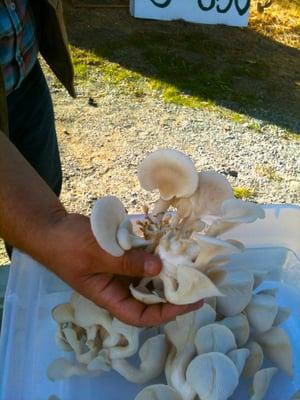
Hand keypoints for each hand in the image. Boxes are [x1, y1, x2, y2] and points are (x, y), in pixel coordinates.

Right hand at [42, 213, 202, 326]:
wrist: (54, 228)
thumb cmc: (68, 246)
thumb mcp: (98, 254)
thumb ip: (126, 262)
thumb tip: (158, 269)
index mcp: (109, 297)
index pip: (140, 316)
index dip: (165, 313)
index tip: (189, 303)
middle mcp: (118, 287)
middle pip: (149, 298)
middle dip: (172, 292)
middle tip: (197, 281)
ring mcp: (121, 271)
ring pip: (149, 278)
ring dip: (167, 272)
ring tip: (189, 264)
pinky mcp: (123, 256)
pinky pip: (143, 260)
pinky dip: (156, 255)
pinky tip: (170, 247)